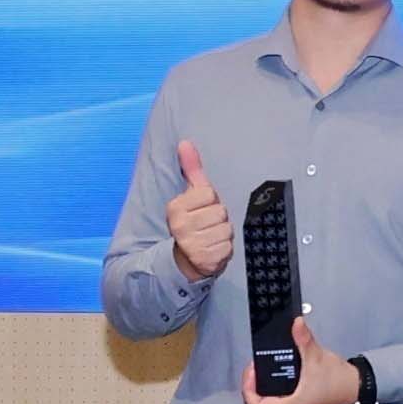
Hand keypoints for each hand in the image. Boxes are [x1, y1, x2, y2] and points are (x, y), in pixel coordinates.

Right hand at [167, 140, 233, 281]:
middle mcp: (180, 227)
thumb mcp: (191, 194)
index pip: (209, 193)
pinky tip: (213, 249)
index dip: (211, 200)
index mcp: (175, 208)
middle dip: (219, 218)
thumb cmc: (193, 220)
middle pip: (220, 212)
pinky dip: (224, 249)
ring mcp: (191, 245)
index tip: (202, 209)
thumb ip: (191, 168)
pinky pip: (228, 247)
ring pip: (226, 229)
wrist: (186, 258)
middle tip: (208, 225)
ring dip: (223, 233)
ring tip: (210, 236)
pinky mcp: (204, 260)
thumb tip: (185, 143)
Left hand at [242, 313, 363, 403]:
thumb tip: (296, 323)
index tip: (253, 369)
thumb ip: (303, 340)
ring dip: (260, 389)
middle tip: (256, 368)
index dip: (248, 387)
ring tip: (262, 369)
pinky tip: (274, 375)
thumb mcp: (316, 357)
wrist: (354, 386)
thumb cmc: (336, 378)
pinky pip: (275, 402)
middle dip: (252, 386)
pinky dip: (270, 391)